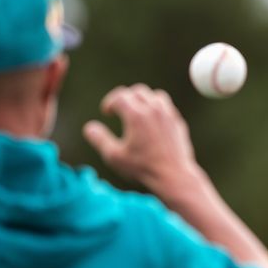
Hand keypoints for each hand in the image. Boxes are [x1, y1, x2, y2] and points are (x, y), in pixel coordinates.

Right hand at [83, 84, 197, 189]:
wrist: (174, 176)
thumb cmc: (143, 168)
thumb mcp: (114, 156)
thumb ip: (99, 139)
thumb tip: (89, 127)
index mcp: (137, 115)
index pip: (120, 96)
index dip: (110, 102)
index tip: (106, 112)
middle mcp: (154, 110)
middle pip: (137, 91)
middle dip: (125, 98)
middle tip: (119, 110)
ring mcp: (169, 115)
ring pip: (155, 96)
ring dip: (143, 100)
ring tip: (136, 113)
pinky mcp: (178, 123)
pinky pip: (167, 108)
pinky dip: (157, 109)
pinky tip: (152, 122)